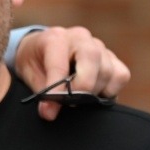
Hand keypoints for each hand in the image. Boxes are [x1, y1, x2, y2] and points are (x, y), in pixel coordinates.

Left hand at [15, 26, 131, 121]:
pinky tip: (94, 94)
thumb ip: (42, 91)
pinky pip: (121, 75)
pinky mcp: (112, 57)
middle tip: (69, 104)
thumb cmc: (34, 61)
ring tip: (78, 99)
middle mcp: (80, 38)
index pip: (60, 64)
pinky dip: (110, 90)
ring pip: (108, 70)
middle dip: (82, 88)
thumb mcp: (28, 74)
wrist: (40, 48)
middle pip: (92, 59)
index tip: (49, 109)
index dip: (56, 90)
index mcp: (55, 38)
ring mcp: (99, 45)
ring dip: (94, 92)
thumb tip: (50, 112)